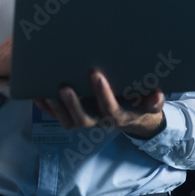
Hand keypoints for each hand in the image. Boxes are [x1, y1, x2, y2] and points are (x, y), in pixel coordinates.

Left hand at [34, 70, 166, 139]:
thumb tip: (158, 96)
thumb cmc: (140, 104)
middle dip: (73, 104)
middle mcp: (99, 120)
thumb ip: (154, 100)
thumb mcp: (151, 103)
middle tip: (64, 87)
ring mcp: (86, 120)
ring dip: (56, 108)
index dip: (102, 93)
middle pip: (83, 119)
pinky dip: (46, 107)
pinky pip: (58, 116)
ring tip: (46, 92)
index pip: (109, 107)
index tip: (96, 75)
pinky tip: (37, 94)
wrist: (132, 117)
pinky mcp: (74, 117)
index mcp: (118, 115)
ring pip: (68, 120)